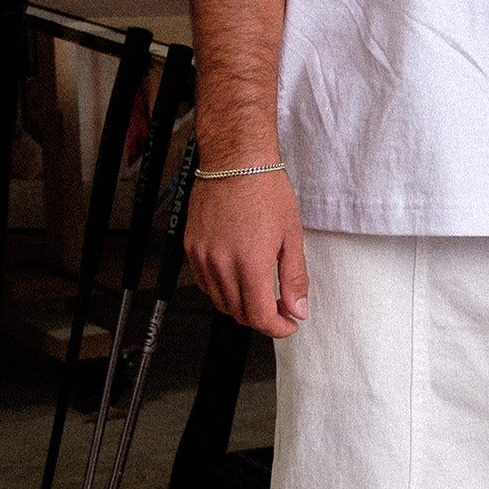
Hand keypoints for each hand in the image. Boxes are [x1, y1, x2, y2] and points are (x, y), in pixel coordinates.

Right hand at [185, 171, 308, 336]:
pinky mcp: (191, 247)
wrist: (235, 160)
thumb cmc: (264, 188)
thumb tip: (297, 308)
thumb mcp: (291, 236)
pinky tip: (237, 278)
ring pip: (219, 301)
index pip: (259, 316)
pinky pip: (205, 282)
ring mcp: (203, 256)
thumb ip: (294, 278)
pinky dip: (222, 289)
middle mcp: (222, 263)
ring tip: (259, 293)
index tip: (288, 324)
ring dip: (241, 305)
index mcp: (250, 262)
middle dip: (261, 318)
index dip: (277, 328)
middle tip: (279, 309)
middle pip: (238, 313)